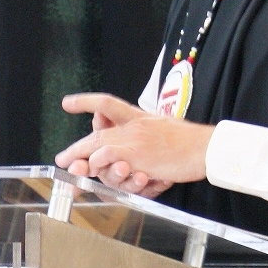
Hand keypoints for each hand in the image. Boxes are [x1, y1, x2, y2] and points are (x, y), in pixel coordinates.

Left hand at [57, 93, 213, 195]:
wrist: (204, 148)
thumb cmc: (190, 146)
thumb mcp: (165, 134)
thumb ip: (146, 138)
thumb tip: (135, 152)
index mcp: (140, 118)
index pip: (109, 104)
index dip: (87, 102)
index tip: (68, 103)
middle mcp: (133, 125)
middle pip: (97, 131)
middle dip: (78, 147)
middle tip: (63, 158)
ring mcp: (133, 138)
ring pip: (98, 144)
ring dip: (81, 156)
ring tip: (70, 165)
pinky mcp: (136, 153)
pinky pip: (108, 155)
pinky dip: (97, 161)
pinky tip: (91, 166)